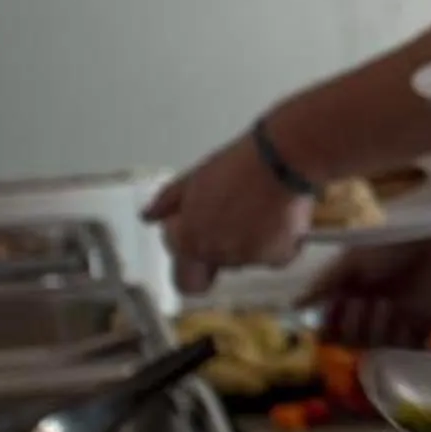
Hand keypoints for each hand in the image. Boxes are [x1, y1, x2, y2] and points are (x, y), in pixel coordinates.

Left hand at [145, 133, 311, 295]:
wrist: (282, 159)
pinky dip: (277, 240)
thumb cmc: (238, 164)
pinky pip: (274, 255)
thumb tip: (148, 216)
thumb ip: (169, 203)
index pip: (182, 272)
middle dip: (221, 243)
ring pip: (245, 257)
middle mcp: (215, 254)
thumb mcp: (194, 178)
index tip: (199, 228)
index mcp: (188, 239)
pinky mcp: (278, 257)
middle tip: (233, 215)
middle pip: (215, 261)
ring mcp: (247, 258)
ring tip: (257, 205)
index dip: (193, 250)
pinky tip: (277, 214)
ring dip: (249, 239)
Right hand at [315, 231, 430, 348]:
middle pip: (347, 342)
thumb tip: (294, 304)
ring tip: (387, 305)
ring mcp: (392, 325)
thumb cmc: (395, 247)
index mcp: (349, 297)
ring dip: (375, 329)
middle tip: (364, 302)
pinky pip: (400, 351)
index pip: (328, 328)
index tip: (335, 309)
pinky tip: (405, 319)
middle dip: (352, 326)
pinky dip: (398, 338)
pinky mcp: (417, 331)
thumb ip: (325, 283)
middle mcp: (368, 315)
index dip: (328, 326)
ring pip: (372, 348)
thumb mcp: (353, 261)